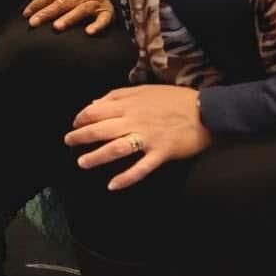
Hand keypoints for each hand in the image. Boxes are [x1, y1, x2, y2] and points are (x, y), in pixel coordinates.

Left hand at [21, 0, 114, 33]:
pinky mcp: (107, 12)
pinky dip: (97, 26)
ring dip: (69, 18)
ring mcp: (94, 2)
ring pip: (80, 10)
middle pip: (62, 3)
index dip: (37, 3)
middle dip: (47, 13)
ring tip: (57, 27)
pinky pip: (103, 19)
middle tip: (34, 23)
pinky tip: (89, 32)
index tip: (26, 14)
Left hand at [64, 85, 210, 189]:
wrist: (206, 110)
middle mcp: (135, 120)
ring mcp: (148, 138)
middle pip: (100, 129)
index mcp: (129, 104)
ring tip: (82, 163)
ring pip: (116, 148)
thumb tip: (93, 103)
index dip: (81, 118)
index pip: (96, 111)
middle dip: (81, 137)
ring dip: (96, 157)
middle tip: (68, 142)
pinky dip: (126, 178)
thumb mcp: (144, 90)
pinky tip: (112, 186)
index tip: (74, 124)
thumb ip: (117, 95)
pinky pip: (141, 168)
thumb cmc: (174, 99)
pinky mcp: (162, 152)